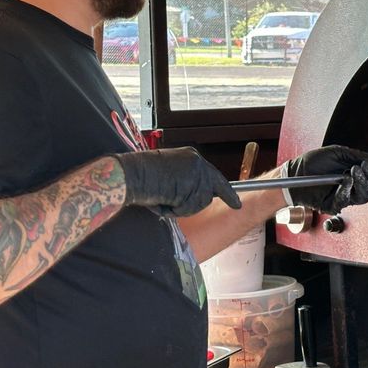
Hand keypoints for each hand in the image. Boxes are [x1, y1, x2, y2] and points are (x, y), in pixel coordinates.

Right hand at [113, 147, 240, 217]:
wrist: (130, 173)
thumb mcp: (167, 175)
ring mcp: (197, 174)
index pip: (213, 176)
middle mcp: (198, 163)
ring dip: (182, 207)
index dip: (226, 192)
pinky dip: (175, 210)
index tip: (237, 204)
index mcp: (191, 158)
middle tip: (206, 204)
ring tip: (163, 197)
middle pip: (210, 192)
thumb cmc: (140, 175)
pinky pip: (189, 208)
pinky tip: (163, 199)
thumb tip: (192, 199)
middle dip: (201, 203)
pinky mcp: (193, 185)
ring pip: (199, 203)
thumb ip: (183, 183)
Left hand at [284, 145, 367, 213]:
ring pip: (365, 197)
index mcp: (357, 177)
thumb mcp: (337, 152)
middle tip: (367, 167)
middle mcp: (354, 189)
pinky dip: (349, 188)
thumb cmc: (314, 162)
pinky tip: (346, 179)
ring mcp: (345, 197)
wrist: (296, 172)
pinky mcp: (335, 204)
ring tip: (353, 170)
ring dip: (363, 182)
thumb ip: (357, 155)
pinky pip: (348, 199)